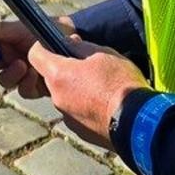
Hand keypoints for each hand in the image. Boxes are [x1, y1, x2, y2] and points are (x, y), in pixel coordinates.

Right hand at [0, 15, 72, 98]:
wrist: (71, 40)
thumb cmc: (45, 29)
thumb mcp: (21, 28)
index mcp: (3, 42)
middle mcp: (9, 59)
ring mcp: (21, 73)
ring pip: (4, 81)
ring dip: (10, 74)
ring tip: (22, 65)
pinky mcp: (35, 86)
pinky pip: (24, 90)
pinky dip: (27, 83)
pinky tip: (35, 74)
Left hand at [25, 37, 149, 148]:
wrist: (138, 123)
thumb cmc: (121, 84)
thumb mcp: (104, 54)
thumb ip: (81, 47)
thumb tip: (70, 42)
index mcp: (59, 75)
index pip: (35, 54)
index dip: (43, 46)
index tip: (56, 44)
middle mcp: (57, 97)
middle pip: (52, 77)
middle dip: (66, 70)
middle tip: (89, 67)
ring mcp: (67, 117)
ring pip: (65, 96)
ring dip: (77, 90)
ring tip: (102, 89)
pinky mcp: (79, 131)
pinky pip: (77, 113)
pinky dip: (86, 107)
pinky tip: (105, 105)